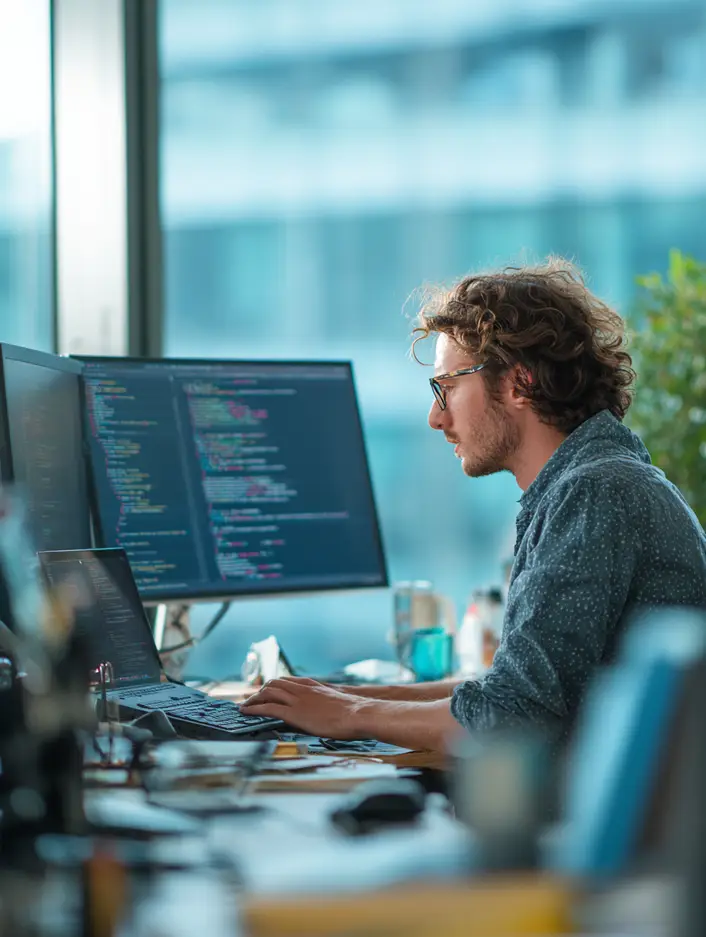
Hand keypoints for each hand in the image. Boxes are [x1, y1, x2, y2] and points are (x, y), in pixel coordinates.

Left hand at [240, 677, 368, 738]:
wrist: (358, 713)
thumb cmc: (353, 712)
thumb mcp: (336, 702)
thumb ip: (325, 703)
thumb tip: (323, 711)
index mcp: (312, 685)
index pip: (286, 681)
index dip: (273, 686)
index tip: (265, 691)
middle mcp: (302, 689)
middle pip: (274, 684)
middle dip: (260, 691)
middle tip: (251, 699)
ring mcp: (297, 700)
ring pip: (268, 693)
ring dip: (253, 699)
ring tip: (244, 706)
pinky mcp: (294, 713)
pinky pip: (268, 708)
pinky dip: (254, 709)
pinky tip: (245, 712)